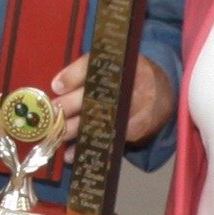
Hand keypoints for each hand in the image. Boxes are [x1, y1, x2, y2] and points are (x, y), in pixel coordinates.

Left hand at [51, 52, 174, 153]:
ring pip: (102, 117)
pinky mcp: (140, 126)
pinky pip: (111, 137)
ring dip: (76, 128)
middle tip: (52, 114)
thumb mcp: (110, 68)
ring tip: (57, 135)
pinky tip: (73, 153)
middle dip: (71, 105)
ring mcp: (138, 104)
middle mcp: (131, 79)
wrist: (161, 93)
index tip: (56, 86)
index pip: (96, 64)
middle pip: (98, 93)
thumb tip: (57, 86)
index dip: (74, 75)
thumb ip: (84, 73)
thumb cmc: (125, 79)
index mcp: (120, 60)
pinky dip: (90, 146)